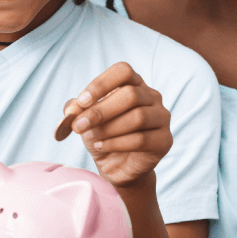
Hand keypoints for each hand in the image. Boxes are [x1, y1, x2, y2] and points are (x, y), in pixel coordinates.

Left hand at [58, 62, 171, 187]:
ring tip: (90, 138)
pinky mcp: (164, 140)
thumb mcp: (85, 119)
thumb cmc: (103, 135)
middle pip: (131, 95)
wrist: (117, 166)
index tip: (82, 101)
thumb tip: (71, 109)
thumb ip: (77, 110)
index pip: (123, 71)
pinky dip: (116, 143)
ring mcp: (162, 118)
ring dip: (108, 128)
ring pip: (138, 117)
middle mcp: (152, 96)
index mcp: (134, 84)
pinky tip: (101, 146)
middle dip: (100, 111)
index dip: (102, 84)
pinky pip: (142, 139)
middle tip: (79, 126)